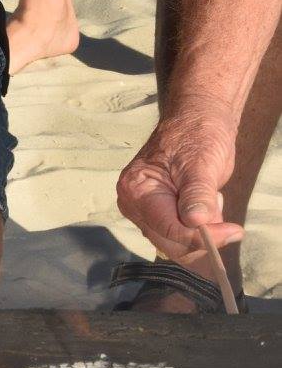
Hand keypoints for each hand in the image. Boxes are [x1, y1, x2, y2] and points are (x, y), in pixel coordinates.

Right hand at [115, 101, 243, 266]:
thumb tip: (195, 221)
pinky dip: (199, 232)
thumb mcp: (201, 163)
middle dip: (202, 238)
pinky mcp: (157, 216)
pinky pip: (179, 238)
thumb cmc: (197, 135)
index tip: (234, 231)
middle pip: (169, 243)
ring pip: (176, 245)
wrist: (198, 122)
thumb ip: (197, 193)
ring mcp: (145, 212)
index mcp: (136, 189)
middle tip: (232, 226)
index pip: (168, 228)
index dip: (202, 236)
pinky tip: (205, 208)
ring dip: (202, 234)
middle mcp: (133, 204)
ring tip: (211, 202)